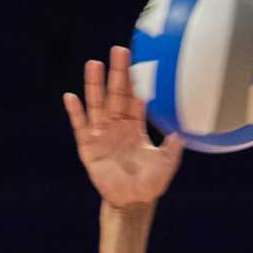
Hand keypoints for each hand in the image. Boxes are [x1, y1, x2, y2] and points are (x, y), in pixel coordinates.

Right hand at [64, 45, 183, 207]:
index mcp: (135, 127)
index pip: (134, 99)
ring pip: (97, 104)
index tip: (138, 62)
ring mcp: (101, 135)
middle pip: (116, 94)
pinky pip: (80, 126)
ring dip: (95, 85)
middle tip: (118, 50)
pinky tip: (70, 97)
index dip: (136, 82)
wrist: (132, 203)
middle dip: (117, 73)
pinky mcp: (88, 147)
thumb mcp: (166, 165)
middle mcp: (117, 126)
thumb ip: (172, 149)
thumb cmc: (150, 184)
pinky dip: (75, 112)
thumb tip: (182, 132)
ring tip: (94, 64)